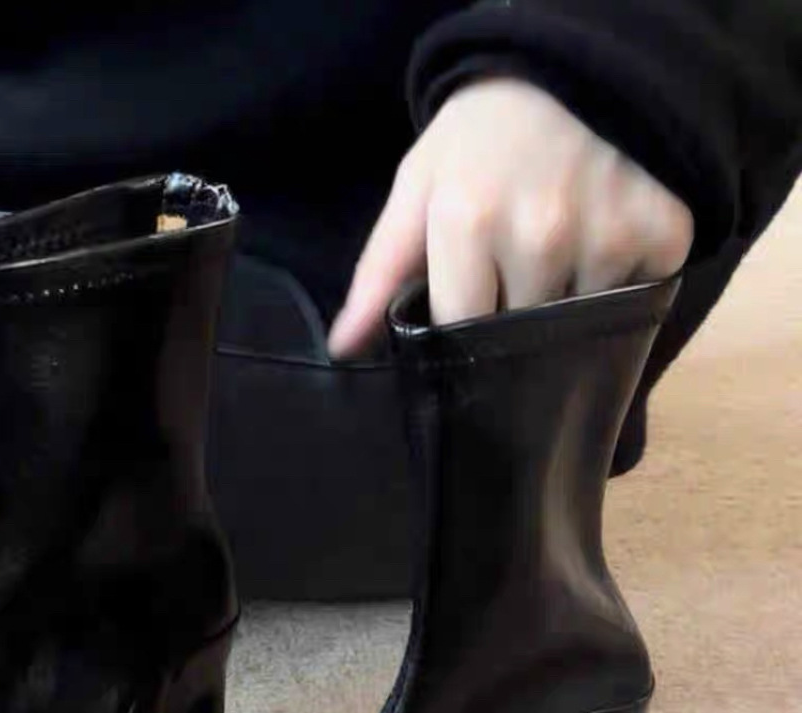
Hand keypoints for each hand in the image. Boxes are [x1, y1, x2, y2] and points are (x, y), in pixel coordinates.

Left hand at [328, 78, 693, 356]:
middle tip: (511, 268)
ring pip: (574, 325)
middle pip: (516, 334)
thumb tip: (343, 347)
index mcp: (468, 221)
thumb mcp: (419, 190)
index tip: (463, 310)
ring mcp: (607, 232)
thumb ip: (379, 273)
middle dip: (508, 319)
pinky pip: (633, 298)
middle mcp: (540, 231)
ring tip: (556, 252)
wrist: (576, 69)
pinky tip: (601, 241)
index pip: (458, 330)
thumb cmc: (482, 138)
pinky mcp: (663, 231)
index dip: (458, 332)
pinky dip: (617, 285)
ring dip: (563, 306)